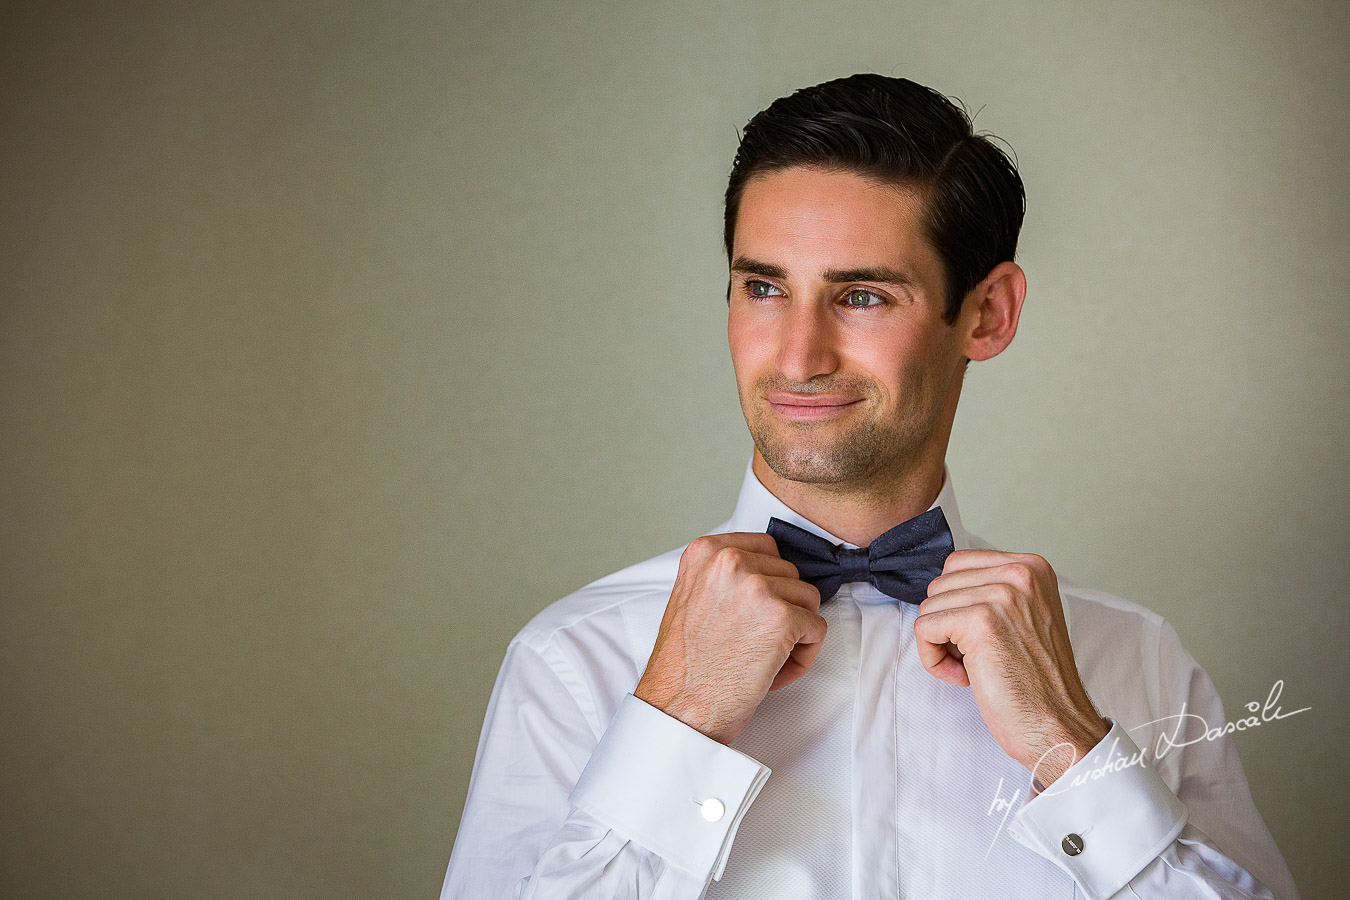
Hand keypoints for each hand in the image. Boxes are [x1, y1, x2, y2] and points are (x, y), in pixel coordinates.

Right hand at [634, 532, 826, 744]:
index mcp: (706, 552)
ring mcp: (758, 587)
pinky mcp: (782, 618)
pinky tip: (775, 670)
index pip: (766, 548)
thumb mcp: (690, 597)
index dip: (770, 582)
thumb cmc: (685, 664)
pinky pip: (817, 629)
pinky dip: (804, 654)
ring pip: (808, 599)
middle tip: (756, 642)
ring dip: (795, 632)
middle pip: (790, 574)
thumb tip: (764, 570)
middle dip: (783, 609)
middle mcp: (731, 562)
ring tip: (765, 657)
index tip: (757, 610)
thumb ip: (722, 575)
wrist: (679, 706)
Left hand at [914, 550, 1109, 785]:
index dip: (957, 605)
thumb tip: (941, 588)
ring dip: (941, 644)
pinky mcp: (980, 621)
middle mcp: (1020, 572)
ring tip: (976, 667)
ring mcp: (1001, 595)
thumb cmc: (1036, 681)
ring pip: (929, 606)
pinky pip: (924, 629)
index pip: (957, 564)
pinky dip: (933, 659)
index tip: (983, 636)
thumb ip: (991, 591)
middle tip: (979, 656)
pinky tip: (965, 677)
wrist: (1058, 725)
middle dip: (947, 623)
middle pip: (940, 584)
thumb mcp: (1023, 616)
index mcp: (1031, 566)